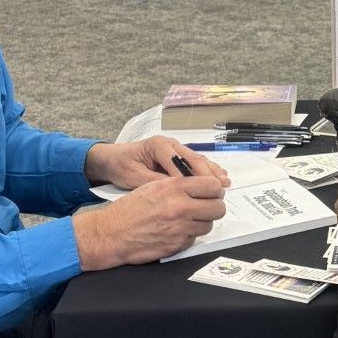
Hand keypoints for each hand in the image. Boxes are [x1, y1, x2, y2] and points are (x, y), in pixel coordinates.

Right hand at [74, 172, 227, 270]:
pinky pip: (195, 238)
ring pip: (209, 224)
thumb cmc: (129, 209)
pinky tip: (176, 231)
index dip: (215, 189)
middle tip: (206, 206)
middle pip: (218, 207)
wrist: (111, 233)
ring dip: (202, 222)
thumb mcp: (153, 186)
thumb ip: (179, 184)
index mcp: (175, 188)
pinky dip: (189, 235)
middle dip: (214, 206)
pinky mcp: (177, 245)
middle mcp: (180, 207)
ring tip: (189, 219)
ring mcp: (180, 228)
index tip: (212, 192)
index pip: (213, 185)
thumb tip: (201, 185)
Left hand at [85, 136, 227, 190]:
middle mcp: (170, 144)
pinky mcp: (177, 156)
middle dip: (207, 174)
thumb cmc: (121, 166)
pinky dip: (208, 171)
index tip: (199, 192)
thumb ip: (154, 182)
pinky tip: (219, 177)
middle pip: (193, 158)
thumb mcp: (134, 176)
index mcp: (158, 145)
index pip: (178, 161)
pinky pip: (195, 163)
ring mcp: (175, 149)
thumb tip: (174, 190)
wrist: (112, 159)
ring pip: (198, 160)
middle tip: (219, 188)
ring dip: (212, 172)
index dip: (190, 178)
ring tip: (225, 183)